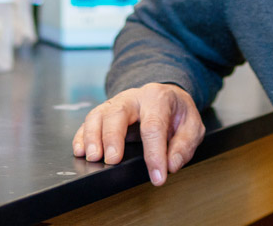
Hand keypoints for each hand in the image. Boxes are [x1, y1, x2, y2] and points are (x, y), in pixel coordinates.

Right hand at [72, 83, 205, 185]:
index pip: (154, 126)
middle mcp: (134, 98)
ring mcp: (116, 103)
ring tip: (92, 157)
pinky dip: (82, 135)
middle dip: (112, 137)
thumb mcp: (192, 125)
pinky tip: (80, 149)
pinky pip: (89, 120)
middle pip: (118, 113)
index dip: (155, 153)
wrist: (166, 95)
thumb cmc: (177, 112)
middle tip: (112, 160)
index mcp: (158, 98)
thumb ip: (185, 145)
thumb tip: (171, 164)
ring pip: (99, 114)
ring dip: (92, 136)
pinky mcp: (105, 111)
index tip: (157, 176)